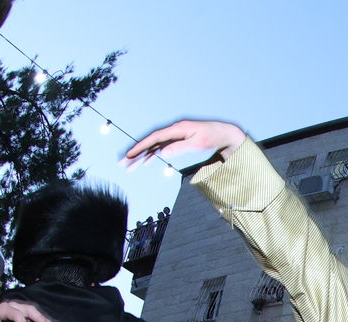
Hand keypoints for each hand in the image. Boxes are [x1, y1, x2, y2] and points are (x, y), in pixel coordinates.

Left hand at [0, 300, 55, 321]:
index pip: (16, 315)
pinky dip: (41, 317)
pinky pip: (32, 312)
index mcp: (3, 309)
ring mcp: (17, 306)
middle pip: (29, 309)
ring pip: (32, 310)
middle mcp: (12, 305)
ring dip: (43, 318)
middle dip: (40, 318)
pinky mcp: (20, 310)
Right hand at [124, 120, 247, 168]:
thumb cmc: (212, 137)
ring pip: (154, 145)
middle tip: (124, 163)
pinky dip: (153, 154)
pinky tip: (146, 161)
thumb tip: (163, 152)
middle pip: (151, 142)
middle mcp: (173, 131)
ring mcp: (175, 136)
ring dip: (142, 155)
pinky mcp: (178, 140)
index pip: (154, 138)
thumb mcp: (197, 144)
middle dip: (137, 153)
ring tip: (130, 165)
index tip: (131, 155)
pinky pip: (161, 147)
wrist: (224, 133)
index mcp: (177, 129)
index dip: (141, 146)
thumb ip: (180, 148)